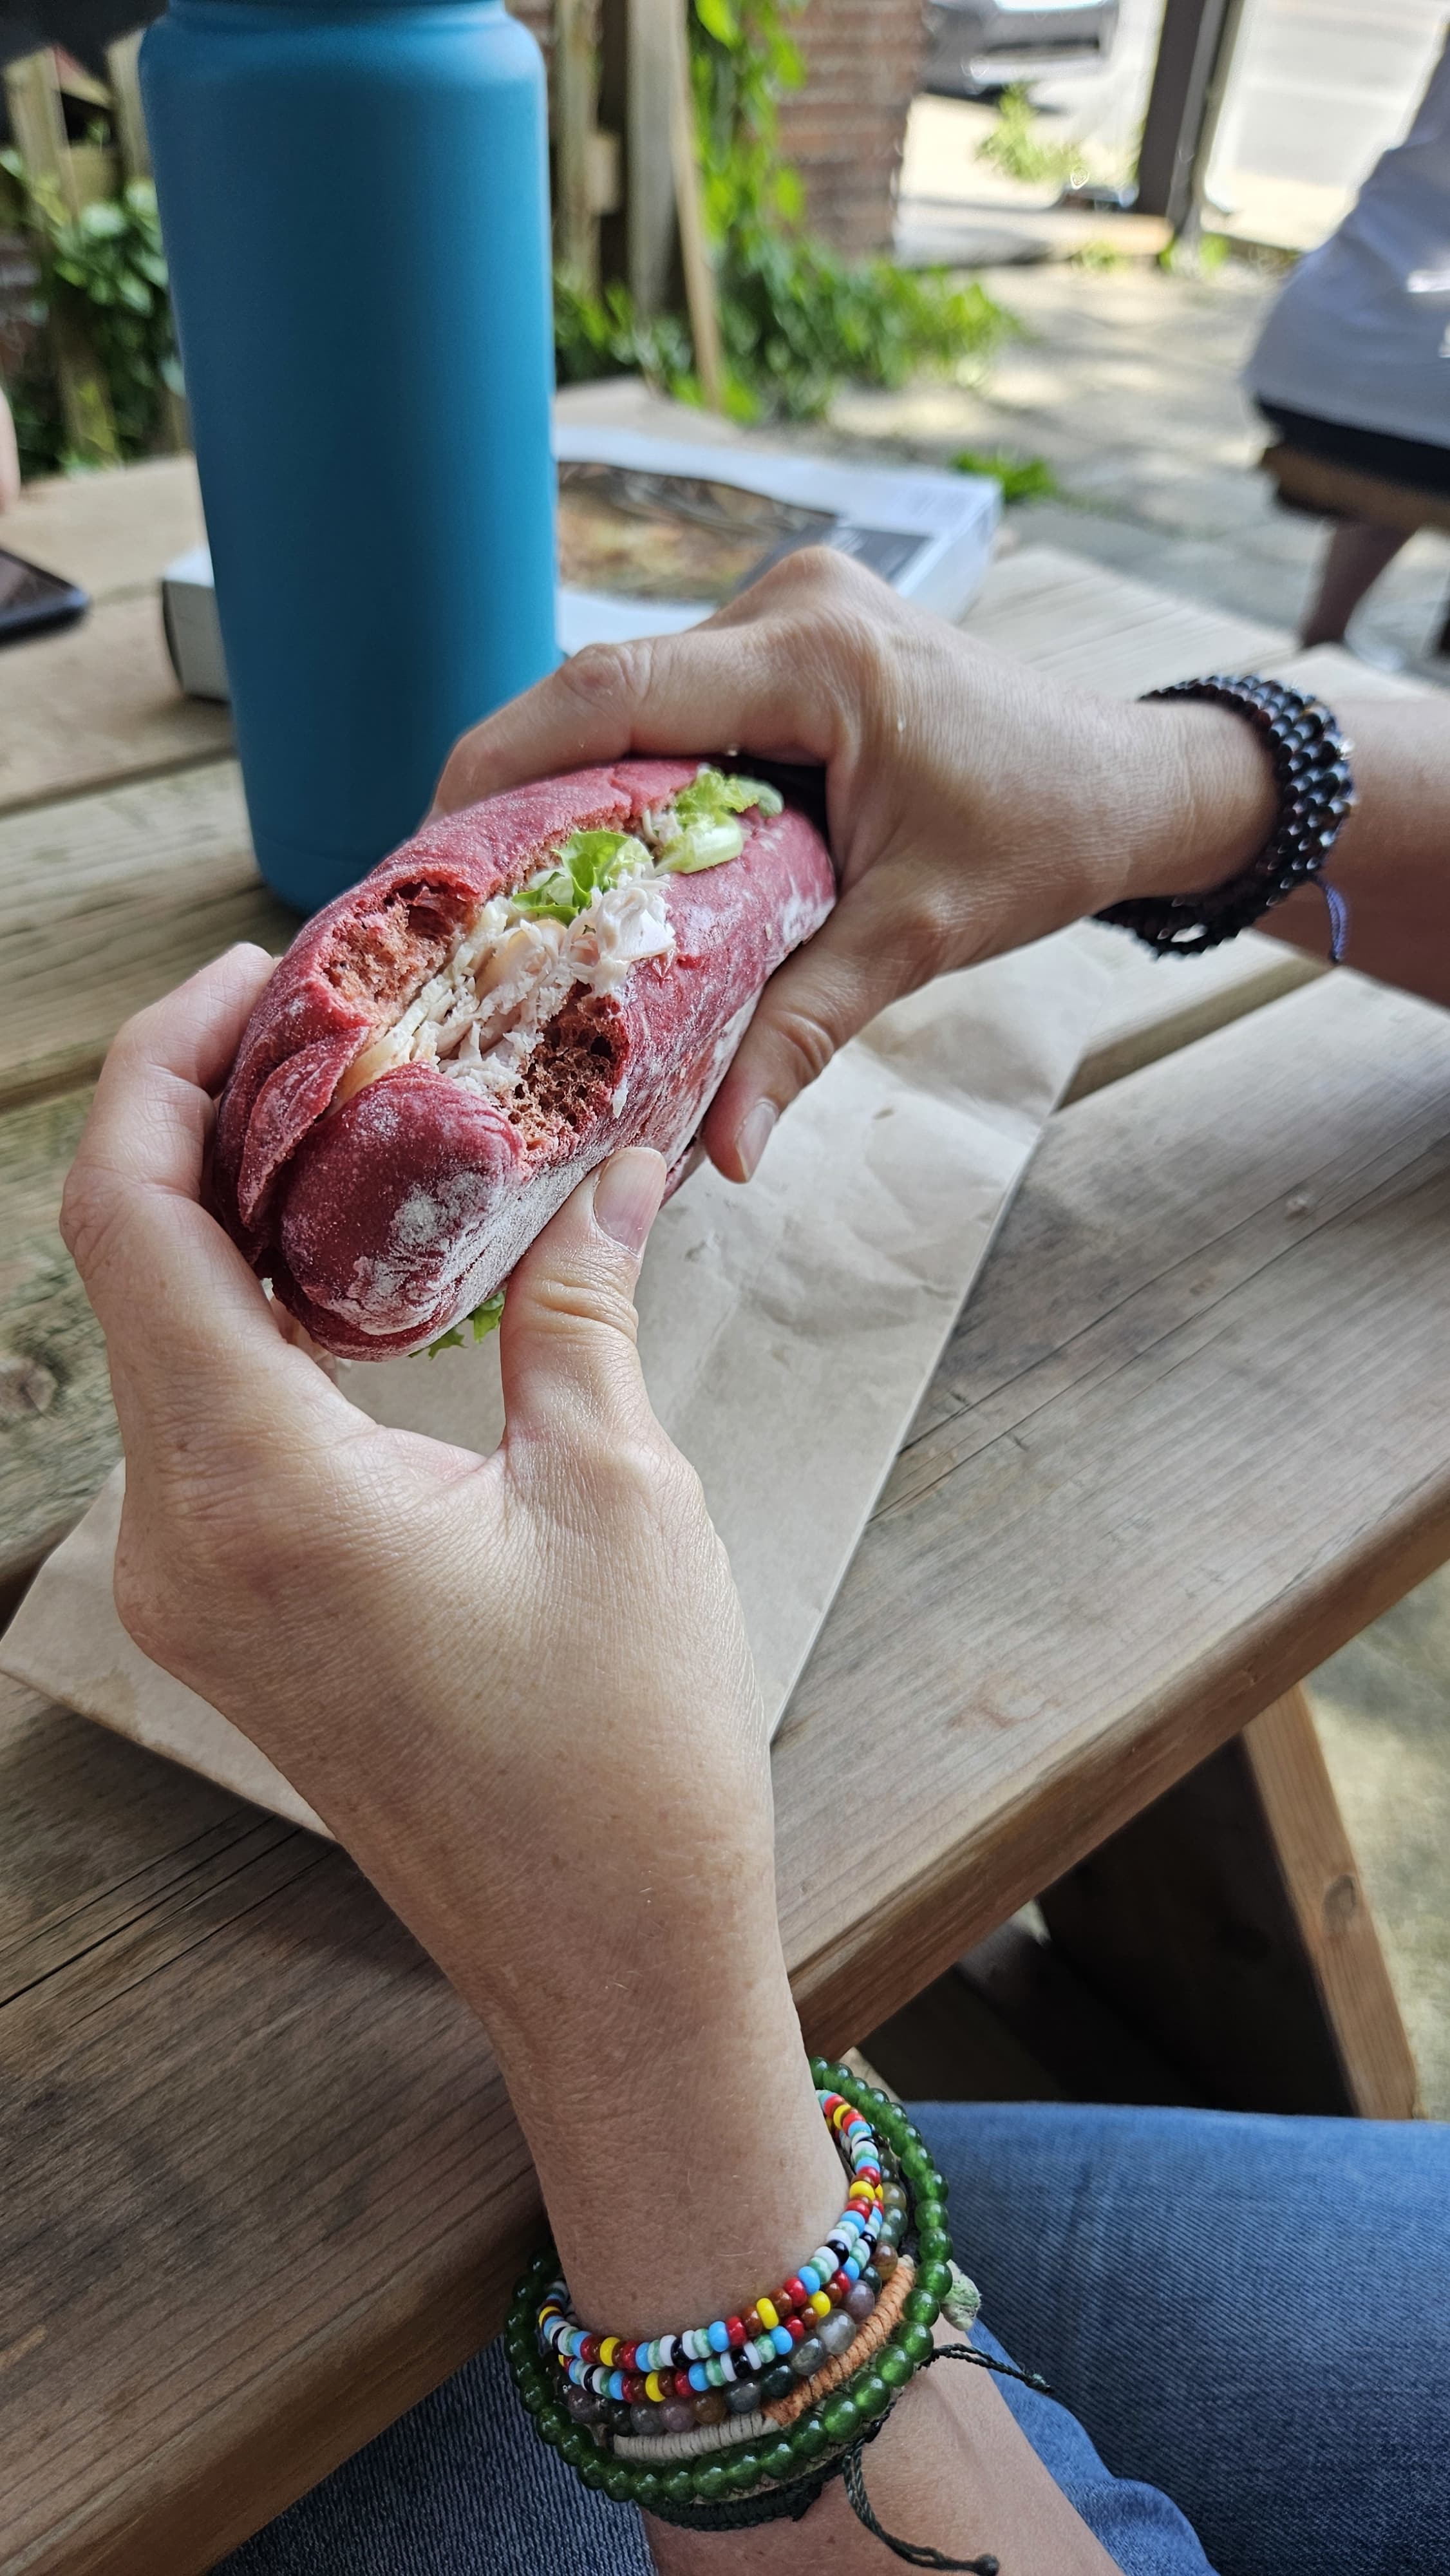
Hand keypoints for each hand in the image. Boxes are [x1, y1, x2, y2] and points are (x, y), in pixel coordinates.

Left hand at [60, 947, 762, 2022]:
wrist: (605, 1959)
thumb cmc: (625, 1754)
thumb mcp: (619, 1491)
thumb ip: (582, 1304)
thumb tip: (614, 1161)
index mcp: (257, 1493)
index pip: (131, 1222)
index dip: (165, 1067)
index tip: (256, 975)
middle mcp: (177, 1541)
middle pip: (124, 1267)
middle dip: (201, 1118)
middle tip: (327, 1016)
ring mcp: (184, 1589)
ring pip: (153, 1342)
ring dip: (226, 1215)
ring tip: (348, 1112)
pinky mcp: (222, 1614)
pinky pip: (193, 1421)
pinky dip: (249, 1317)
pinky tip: (346, 1261)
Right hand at [434, 548, 1273, 1177]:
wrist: (1133, 780)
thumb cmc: (1044, 835)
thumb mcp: (918, 935)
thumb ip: (805, 1027)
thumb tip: (715, 1149)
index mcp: (816, 654)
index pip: (612, 690)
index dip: (501, 762)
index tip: (426, 846)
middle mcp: (789, 604)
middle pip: (603, 691)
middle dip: (518, 789)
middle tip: (450, 896)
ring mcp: (788, 610)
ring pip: (633, 698)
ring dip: (574, 786)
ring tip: (510, 890)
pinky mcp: (790, 640)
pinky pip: (679, 702)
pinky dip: (634, 775)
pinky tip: (600, 856)